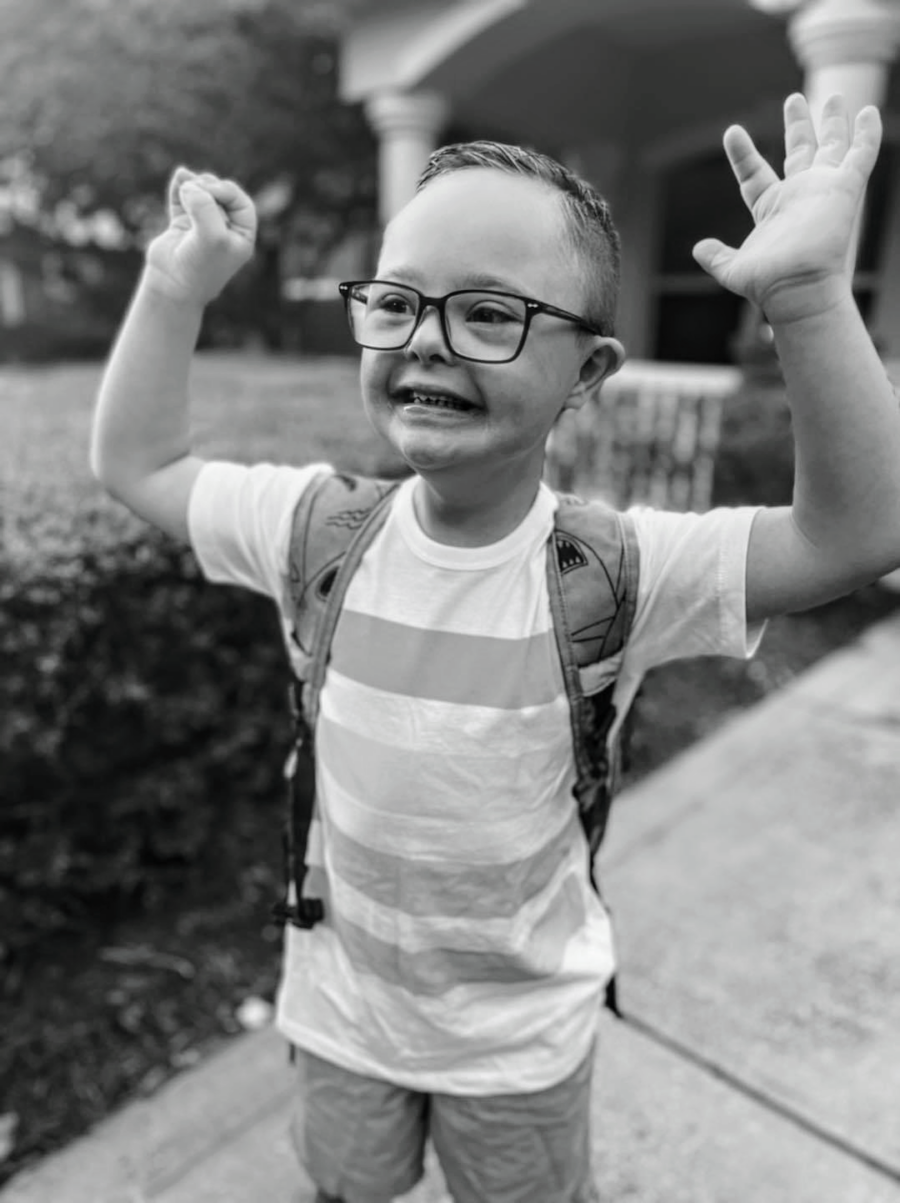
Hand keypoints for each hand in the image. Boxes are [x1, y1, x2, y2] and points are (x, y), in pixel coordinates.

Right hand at [144, 167, 257, 305]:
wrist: (172, 287)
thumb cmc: (199, 266)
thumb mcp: (212, 236)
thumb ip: (205, 205)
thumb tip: (188, 181)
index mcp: (241, 236)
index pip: (240, 202)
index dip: (226, 191)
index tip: (210, 191)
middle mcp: (224, 230)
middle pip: (220, 194)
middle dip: (208, 187)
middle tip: (196, 191)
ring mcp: (202, 226)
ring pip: (201, 194)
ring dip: (194, 184)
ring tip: (186, 186)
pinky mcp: (181, 225)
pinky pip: (182, 199)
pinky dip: (180, 187)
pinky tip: (180, 176)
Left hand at [693, 93, 881, 323]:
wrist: (796, 287)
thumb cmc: (767, 283)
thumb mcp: (732, 269)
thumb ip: (716, 257)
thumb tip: (699, 249)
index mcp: (770, 209)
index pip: (754, 173)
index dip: (743, 153)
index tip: (732, 131)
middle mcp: (797, 195)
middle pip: (799, 152)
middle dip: (798, 125)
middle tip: (794, 99)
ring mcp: (822, 190)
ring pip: (831, 147)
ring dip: (833, 123)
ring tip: (833, 97)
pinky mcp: (845, 189)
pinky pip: (860, 156)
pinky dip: (867, 134)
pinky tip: (869, 112)